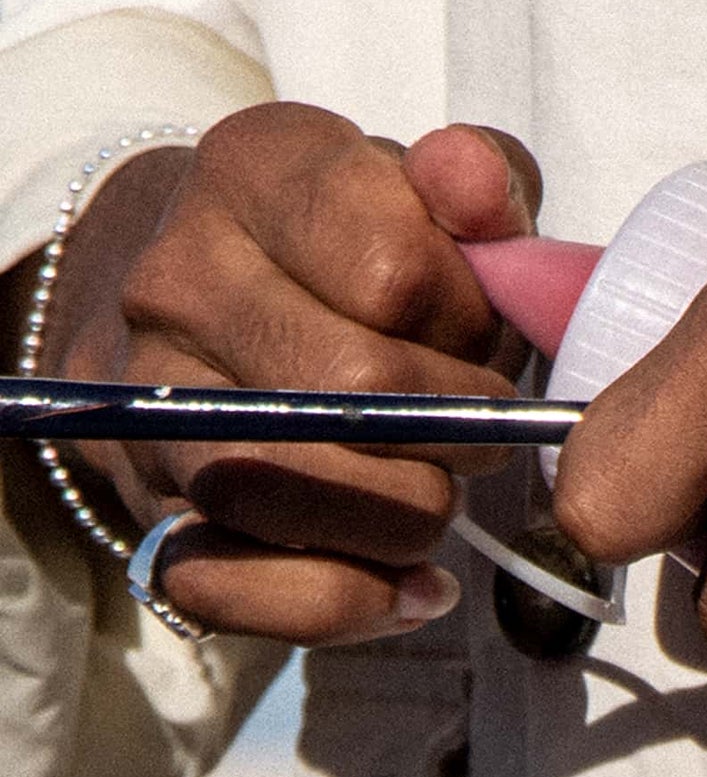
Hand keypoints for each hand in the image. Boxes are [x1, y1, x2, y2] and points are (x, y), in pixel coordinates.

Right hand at [38, 103, 540, 643]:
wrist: (209, 304)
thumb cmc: (356, 250)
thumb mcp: (425, 190)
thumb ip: (478, 178)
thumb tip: (473, 186)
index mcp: (255, 172)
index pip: (395, 268)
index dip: (473, 326)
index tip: (485, 341)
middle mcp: (177, 278)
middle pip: (349, 385)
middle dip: (454, 430)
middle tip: (482, 435)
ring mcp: (150, 399)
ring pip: (278, 488)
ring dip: (402, 519)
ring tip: (441, 504)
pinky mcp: (150, 507)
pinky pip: (227, 586)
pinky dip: (340, 604)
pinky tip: (411, 590)